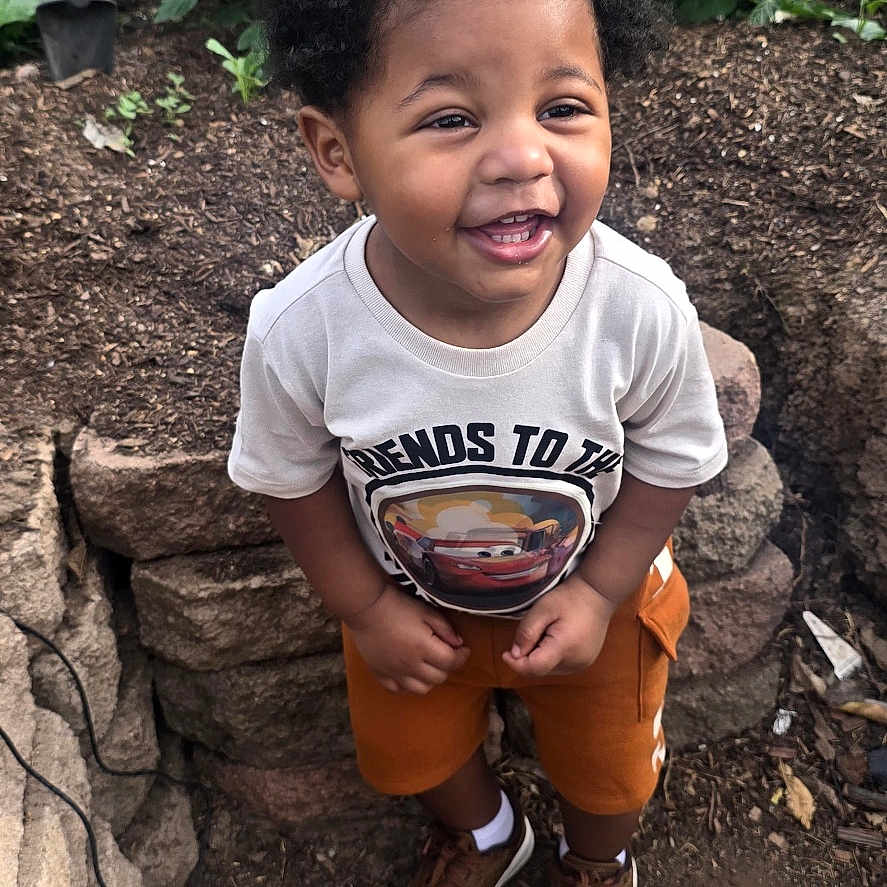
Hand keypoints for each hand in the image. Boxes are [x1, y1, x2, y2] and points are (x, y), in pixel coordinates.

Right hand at [345, 586, 470, 693]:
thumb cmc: (397, 606)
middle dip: (447, 666)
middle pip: (439, 677)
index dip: (462, 656)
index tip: (463, 649)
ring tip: (428, 665)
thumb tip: (459, 643)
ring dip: (430, 679)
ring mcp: (394, 672)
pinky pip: (398, 690)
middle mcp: (410, 665)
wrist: (366, 608)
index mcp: (423, 648)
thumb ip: (445, 628)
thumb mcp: (426, 611)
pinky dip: (407, 685)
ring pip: (421, 689)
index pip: (451, 662)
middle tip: (445, 653)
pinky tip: (409, 672)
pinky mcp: (380, 674)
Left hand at [502, 574, 617, 676]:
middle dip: (528, 657)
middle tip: (532, 632)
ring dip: (539, 657)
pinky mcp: (585, 662)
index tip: (505, 653)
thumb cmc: (569, 598)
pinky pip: (560, 666)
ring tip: (546, 632)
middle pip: (540, 670)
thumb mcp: (543, 609)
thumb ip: (527, 631)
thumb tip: (515, 654)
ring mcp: (582, 664)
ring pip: (549, 670)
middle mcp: (575, 662)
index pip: (534, 668)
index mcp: (565, 648)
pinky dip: (550, 656)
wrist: (597, 593)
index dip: (516, 664)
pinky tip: (555, 638)